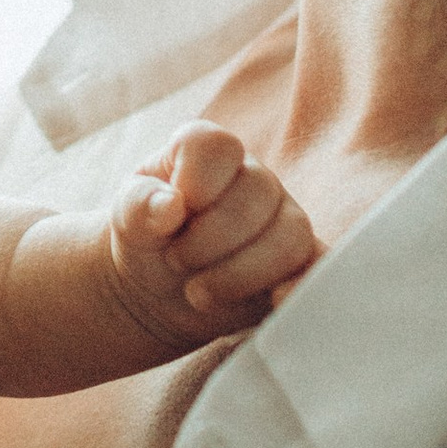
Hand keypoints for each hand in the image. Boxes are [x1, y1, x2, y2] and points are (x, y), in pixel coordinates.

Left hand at [107, 123, 319, 340]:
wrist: (158, 290)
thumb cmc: (146, 238)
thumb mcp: (127, 218)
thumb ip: (138, 204)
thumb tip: (169, 205)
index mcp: (207, 152)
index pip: (218, 146)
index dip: (197, 181)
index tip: (173, 215)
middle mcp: (253, 177)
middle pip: (258, 192)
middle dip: (209, 239)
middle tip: (176, 262)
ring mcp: (284, 218)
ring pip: (289, 236)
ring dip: (239, 273)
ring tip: (198, 292)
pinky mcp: (301, 262)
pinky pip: (319, 267)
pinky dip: (299, 286)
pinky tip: (271, 301)